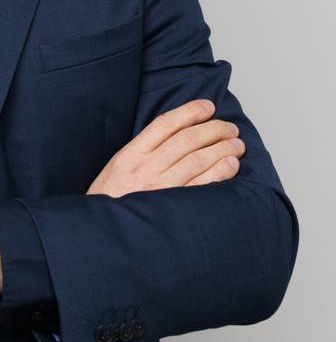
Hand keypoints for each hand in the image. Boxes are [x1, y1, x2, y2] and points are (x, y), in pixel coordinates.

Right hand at [86, 99, 244, 197]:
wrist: (103, 234)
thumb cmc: (110, 202)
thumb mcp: (116, 168)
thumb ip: (142, 152)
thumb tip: (175, 136)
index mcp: (130, 154)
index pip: (165, 124)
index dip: (190, 111)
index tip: (208, 107)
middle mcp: (146, 168)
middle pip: (187, 139)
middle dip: (214, 129)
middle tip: (230, 128)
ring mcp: (160, 188)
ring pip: (198, 159)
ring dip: (222, 148)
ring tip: (237, 144)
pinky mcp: (173, 208)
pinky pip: (203, 185)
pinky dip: (220, 172)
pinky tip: (231, 165)